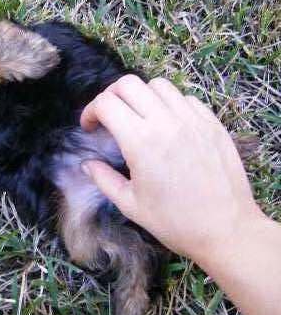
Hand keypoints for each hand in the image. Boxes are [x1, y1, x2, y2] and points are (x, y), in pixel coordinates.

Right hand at [80, 75, 262, 260]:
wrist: (226, 230)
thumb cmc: (174, 222)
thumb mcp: (130, 205)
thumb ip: (103, 180)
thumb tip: (87, 165)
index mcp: (140, 142)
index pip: (106, 103)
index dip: (90, 111)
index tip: (90, 127)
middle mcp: (166, 123)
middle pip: (129, 84)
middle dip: (111, 95)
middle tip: (108, 116)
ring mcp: (192, 120)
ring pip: (158, 85)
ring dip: (140, 96)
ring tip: (138, 117)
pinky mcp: (212, 123)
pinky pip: (185, 98)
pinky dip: (169, 103)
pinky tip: (167, 124)